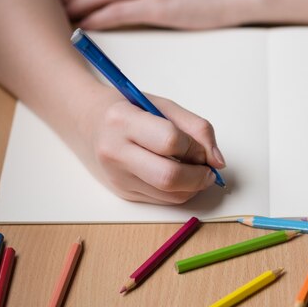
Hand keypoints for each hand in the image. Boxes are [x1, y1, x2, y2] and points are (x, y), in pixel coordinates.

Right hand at [76, 87, 225, 203]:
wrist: (89, 123)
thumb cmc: (130, 109)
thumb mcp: (164, 106)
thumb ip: (197, 128)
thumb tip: (218, 161)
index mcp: (123, 121)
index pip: (170, 141)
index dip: (196, 148)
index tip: (204, 149)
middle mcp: (115, 152)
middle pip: (169, 178)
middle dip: (199, 177)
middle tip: (209, 170)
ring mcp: (117, 177)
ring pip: (170, 195)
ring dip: (193, 187)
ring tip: (195, 170)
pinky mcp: (123, 193)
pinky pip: (163, 200)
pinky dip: (180, 191)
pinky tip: (179, 176)